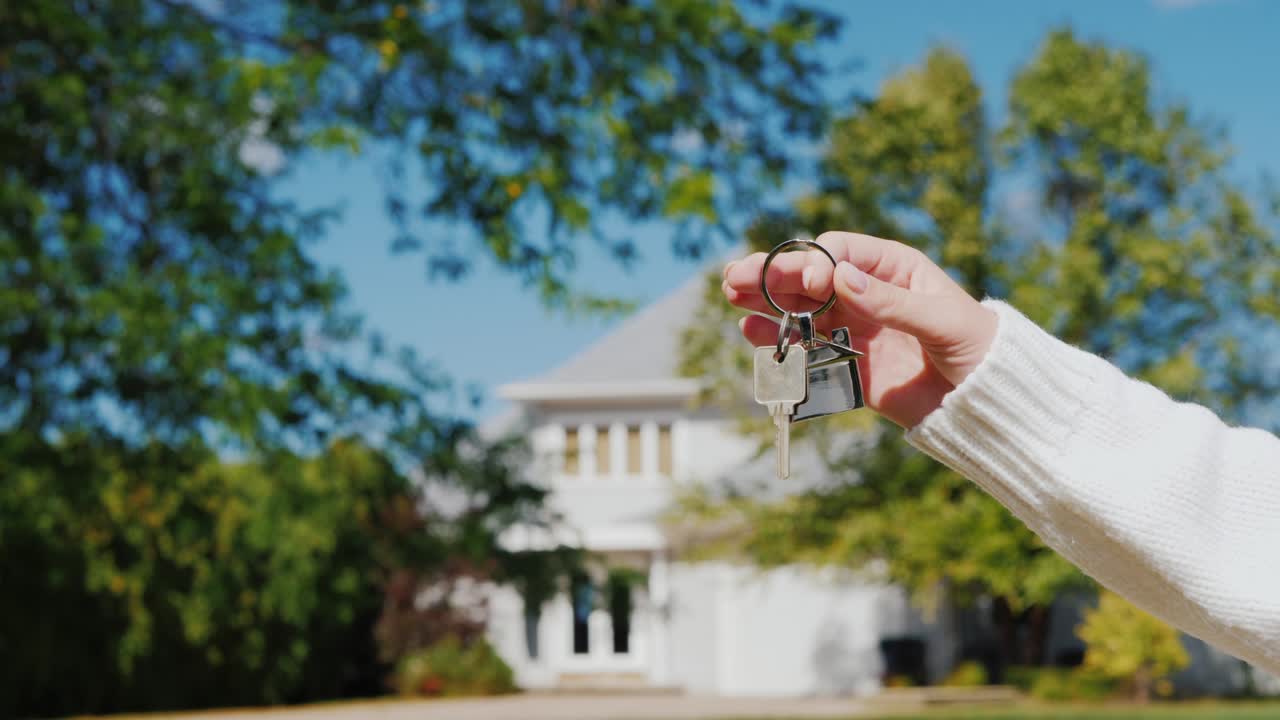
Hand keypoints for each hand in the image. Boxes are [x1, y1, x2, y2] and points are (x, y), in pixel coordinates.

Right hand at [722, 231, 997, 428]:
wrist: (987, 404)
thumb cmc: (978, 348)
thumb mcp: (943, 321)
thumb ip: (892, 303)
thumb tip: (840, 279)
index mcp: (892, 268)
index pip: (839, 253)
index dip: (816, 263)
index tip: (809, 284)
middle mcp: (866, 293)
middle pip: (809, 278)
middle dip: (772, 276)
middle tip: (735, 277)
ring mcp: (853, 328)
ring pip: (799, 310)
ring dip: (765, 303)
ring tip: (733, 297)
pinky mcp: (847, 364)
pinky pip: (806, 350)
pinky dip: (778, 342)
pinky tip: (751, 333)